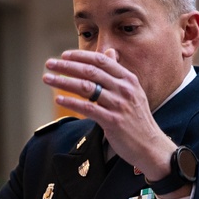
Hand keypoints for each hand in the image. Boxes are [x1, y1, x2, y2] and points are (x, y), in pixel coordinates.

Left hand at [42, 49, 174, 183]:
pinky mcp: (112, 122)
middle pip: (90, 71)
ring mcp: (119, 105)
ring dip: (63, 82)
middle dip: (66, 66)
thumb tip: (109, 53)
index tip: (64, 56)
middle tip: (49, 64)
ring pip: (86, 88)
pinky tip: (59, 99)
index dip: (81, 56)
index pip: (101, 61)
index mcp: (128, 79)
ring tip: (48, 79)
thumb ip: (117, 74)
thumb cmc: (137, 119)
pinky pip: (88, 108)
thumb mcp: (133, 92)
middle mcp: (124, 89)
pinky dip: (71, 103)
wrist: (150, 145)